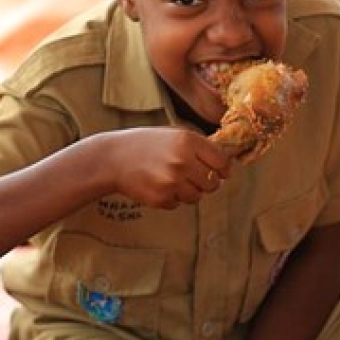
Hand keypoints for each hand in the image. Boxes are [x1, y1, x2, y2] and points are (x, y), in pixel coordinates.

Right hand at [103, 128, 229, 208]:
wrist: (114, 158)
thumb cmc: (146, 145)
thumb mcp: (174, 135)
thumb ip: (199, 147)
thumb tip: (225, 165)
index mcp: (188, 141)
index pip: (222, 162)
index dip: (223, 169)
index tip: (219, 172)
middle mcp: (183, 161)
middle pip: (213, 183)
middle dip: (206, 182)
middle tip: (192, 177)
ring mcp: (172, 181)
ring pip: (197, 197)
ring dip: (189, 192)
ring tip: (171, 180)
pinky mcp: (162, 198)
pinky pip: (178, 204)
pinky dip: (172, 198)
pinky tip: (158, 185)